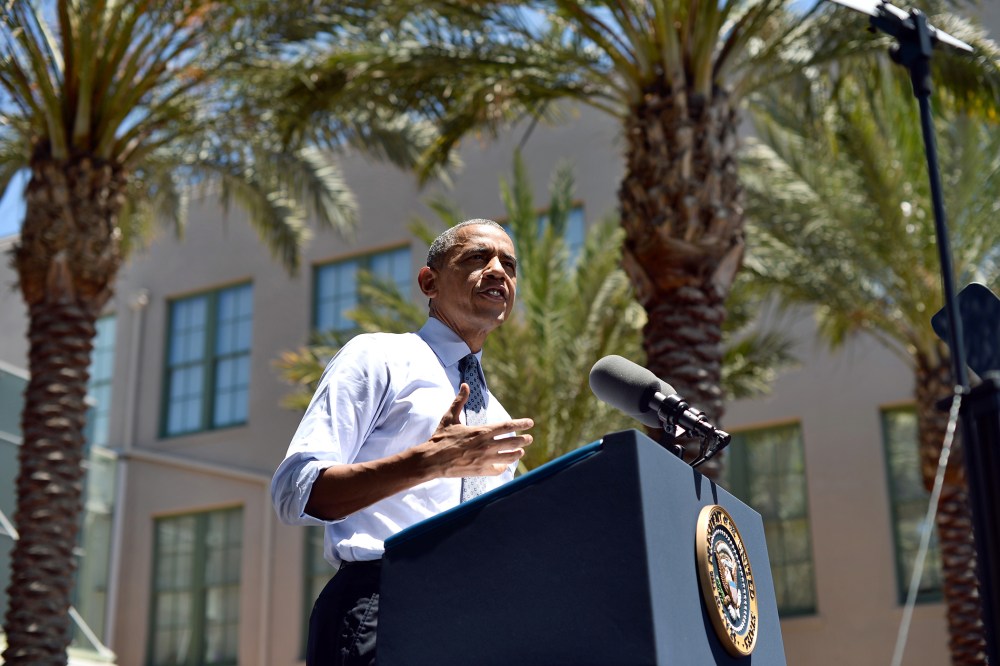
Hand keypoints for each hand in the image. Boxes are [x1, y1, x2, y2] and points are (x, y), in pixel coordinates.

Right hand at [419, 383, 533, 476]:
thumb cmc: (441, 438)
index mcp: (481, 431)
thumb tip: (465, 385)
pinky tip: (504, 465)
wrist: (432, 460)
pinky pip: (497, 470)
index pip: (506, 426)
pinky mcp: (480, 471)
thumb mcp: (450, 417)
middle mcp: (485, 445)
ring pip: (508, 457)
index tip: (530, 423)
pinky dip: (503, 467)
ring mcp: (484, 459)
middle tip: (529, 439)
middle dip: (524, 440)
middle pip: (512, 442)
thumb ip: (460, 401)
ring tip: (521, 451)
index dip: (520, 424)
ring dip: (517, 454)